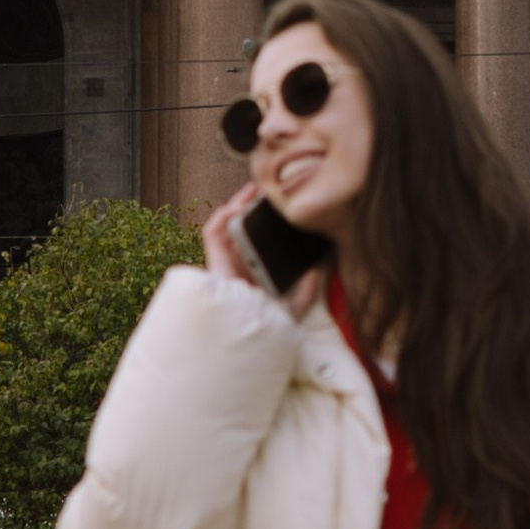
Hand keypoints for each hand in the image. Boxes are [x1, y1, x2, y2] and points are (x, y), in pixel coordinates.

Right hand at [203, 182, 327, 317]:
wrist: (252, 338)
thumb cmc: (270, 328)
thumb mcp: (296, 306)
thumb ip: (307, 290)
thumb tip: (317, 270)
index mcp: (254, 275)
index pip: (257, 242)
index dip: (265, 223)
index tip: (281, 208)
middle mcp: (238, 267)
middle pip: (242, 229)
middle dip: (252, 207)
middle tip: (268, 191)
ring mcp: (225, 264)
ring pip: (227, 227)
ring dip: (237, 205)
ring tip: (253, 190)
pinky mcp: (214, 263)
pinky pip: (212, 234)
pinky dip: (221, 217)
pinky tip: (237, 206)